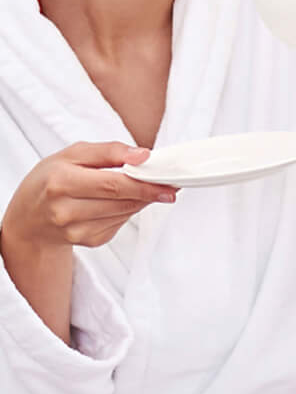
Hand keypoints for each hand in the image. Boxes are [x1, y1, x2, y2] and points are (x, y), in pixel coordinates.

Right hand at [1, 142, 175, 253]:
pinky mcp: (89, 241)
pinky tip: (117, 201)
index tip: (169, 182)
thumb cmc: (51, 179)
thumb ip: (109, 151)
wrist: (29, 218)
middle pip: (123, 201)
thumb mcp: (72, 154)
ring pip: (126, 213)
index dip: (145, 184)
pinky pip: (121, 223)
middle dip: (150, 191)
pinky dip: (127, 210)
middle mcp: (67, 210)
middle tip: (169, 183)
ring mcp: (77, 231)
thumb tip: (143, 155)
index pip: (113, 184)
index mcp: (61, 183)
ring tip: (141, 187)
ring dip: (140, 199)